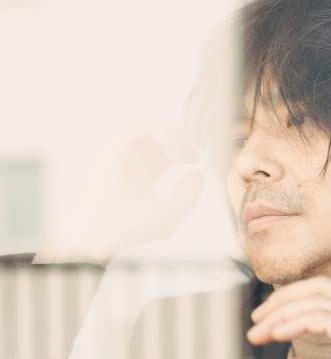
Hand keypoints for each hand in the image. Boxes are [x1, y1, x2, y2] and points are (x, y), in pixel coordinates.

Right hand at [35, 124, 203, 263]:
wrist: (104, 232)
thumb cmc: (133, 228)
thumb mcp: (170, 214)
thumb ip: (188, 196)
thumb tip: (198, 173)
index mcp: (147, 172)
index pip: (171, 149)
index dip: (187, 149)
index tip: (194, 161)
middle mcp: (135, 159)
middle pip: (164, 134)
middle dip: (182, 139)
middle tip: (189, 156)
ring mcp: (124, 151)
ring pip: (152, 126)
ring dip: (172, 134)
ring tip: (178, 153)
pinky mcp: (114, 146)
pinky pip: (139, 126)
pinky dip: (158, 130)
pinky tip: (169, 144)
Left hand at [247, 276, 330, 358]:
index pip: (325, 296)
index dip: (292, 302)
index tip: (267, 322)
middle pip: (318, 289)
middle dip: (282, 300)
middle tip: (256, 320)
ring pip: (317, 301)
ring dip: (281, 313)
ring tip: (258, 331)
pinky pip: (324, 318)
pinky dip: (296, 322)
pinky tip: (277, 333)